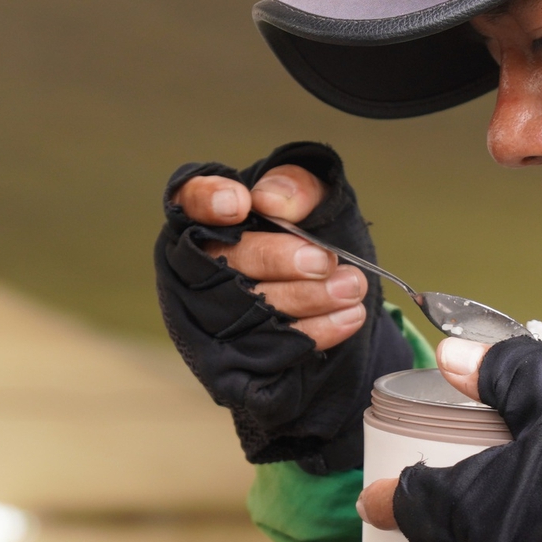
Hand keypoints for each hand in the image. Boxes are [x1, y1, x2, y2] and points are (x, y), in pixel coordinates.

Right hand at [156, 142, 410, 473]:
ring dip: (307, 297)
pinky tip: (347, 318)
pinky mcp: (232, 355)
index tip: (241, 204)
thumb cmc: (310, 240)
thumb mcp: (313, 202)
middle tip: (325, 261)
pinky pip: (269, 348)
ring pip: (249, 307)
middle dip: (278, 259)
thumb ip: (298, 186)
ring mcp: (209, 314)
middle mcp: (197, 265)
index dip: (208, 200)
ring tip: (352, 288)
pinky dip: (313, 332)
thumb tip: (272, 199)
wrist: (329, 298)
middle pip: (226, 259)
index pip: (189, 199)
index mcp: (207, 216)